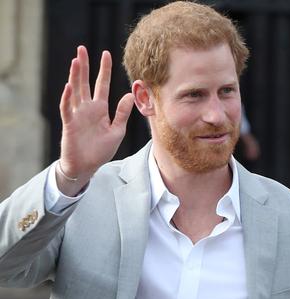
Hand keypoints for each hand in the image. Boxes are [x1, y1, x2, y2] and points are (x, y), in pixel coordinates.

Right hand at [58, 45, 133, 194]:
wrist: (87, 167)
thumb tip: (130, 95)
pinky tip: (68, 86)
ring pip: (74, 91)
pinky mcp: (69, 124)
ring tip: (75, 60)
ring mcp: (77, 115)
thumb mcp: (117, 131)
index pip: (101, 85)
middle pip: (84, 83)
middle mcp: (87, 108)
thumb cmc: (100, 150)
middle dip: (84, 66)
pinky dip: (67, 98)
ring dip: (74, 76)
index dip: (104, 70)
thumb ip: (122, 113)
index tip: (106, 54)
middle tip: (82, 48)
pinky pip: (67, 109)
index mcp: (100, 109)